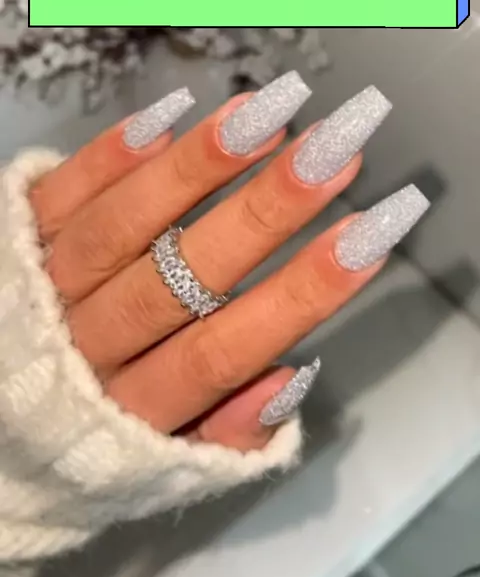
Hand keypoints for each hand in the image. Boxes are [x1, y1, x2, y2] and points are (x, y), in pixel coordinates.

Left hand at [29, 73, 428, 452]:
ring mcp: (43, 289)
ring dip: (200, 167)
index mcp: (131, 412)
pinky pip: (60, 195)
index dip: (299, 294)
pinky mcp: (11, 239)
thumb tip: (293, 380)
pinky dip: (113, 157)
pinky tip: (172, 114)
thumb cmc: (85, 434)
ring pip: (124, 227)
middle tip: (334, 150)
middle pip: (181, 278)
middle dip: (266, 212)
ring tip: (269, 112)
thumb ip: (228, 435)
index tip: (367, 236)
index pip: (224, 350)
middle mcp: (85, 348)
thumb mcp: (159, 464)